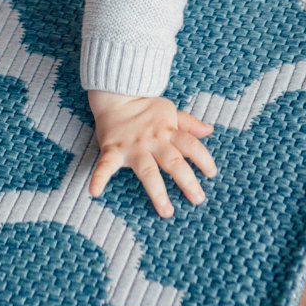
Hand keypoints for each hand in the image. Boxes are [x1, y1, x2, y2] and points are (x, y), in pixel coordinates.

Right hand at [87, 90, 216, 217]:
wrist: (116, 94)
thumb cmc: (144, 106)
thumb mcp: (169, 111)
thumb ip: (188, 123)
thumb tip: (209, 130)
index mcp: (168, 132)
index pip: (190, 145)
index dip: (203, 159)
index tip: (211, 174)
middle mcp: (153, 141)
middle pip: (173, 161)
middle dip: (187, 180)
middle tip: (198, 199)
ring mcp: (132, 147)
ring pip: (147, 170)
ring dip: (157, 191)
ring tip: (166, 211)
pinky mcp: (112, 150)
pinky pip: (105, 165)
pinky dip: (98, 178)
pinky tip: (94, 192)